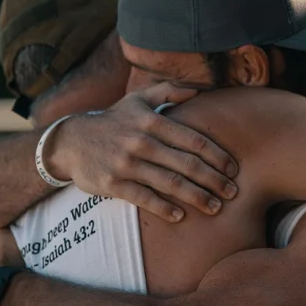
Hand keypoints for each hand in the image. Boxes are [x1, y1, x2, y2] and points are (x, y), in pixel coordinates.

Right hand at [47, 82, 238, 221]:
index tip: (234, 168)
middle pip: (186, 164)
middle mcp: (141, 141)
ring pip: (170, 183)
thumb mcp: (137, 99)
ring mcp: (127, 163)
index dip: (217, 155)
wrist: (71, 141)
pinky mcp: (114, 183)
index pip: (193, 140)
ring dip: (197, 197)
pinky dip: (164, 208)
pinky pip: (144, 198)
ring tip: (216, 208)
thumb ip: (169, 91)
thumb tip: (200, 89)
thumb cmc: (114, 120)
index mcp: (151, 121)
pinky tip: (181, 216)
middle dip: (214, 180)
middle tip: (234, 192)